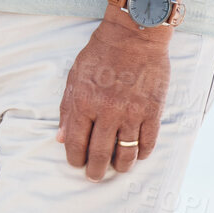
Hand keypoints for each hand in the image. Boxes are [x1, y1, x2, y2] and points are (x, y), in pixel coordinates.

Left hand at [57, 20, 169, 180]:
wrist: (134, 36)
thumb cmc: (100, 53)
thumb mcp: (75, 76)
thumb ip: (67, 109)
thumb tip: (60, 137)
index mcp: (84, 102)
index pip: (76, 143)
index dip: (75, 159)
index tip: (76, 163)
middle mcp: (107, 112)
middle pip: (100, 154)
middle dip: (95, 170)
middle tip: (94, 176)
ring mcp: (132, 113)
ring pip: (126, 154)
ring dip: (120, 167)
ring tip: (116, 168)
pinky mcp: (152, 112)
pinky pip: (148, 143)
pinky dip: (141, 153)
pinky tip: (137, 154)